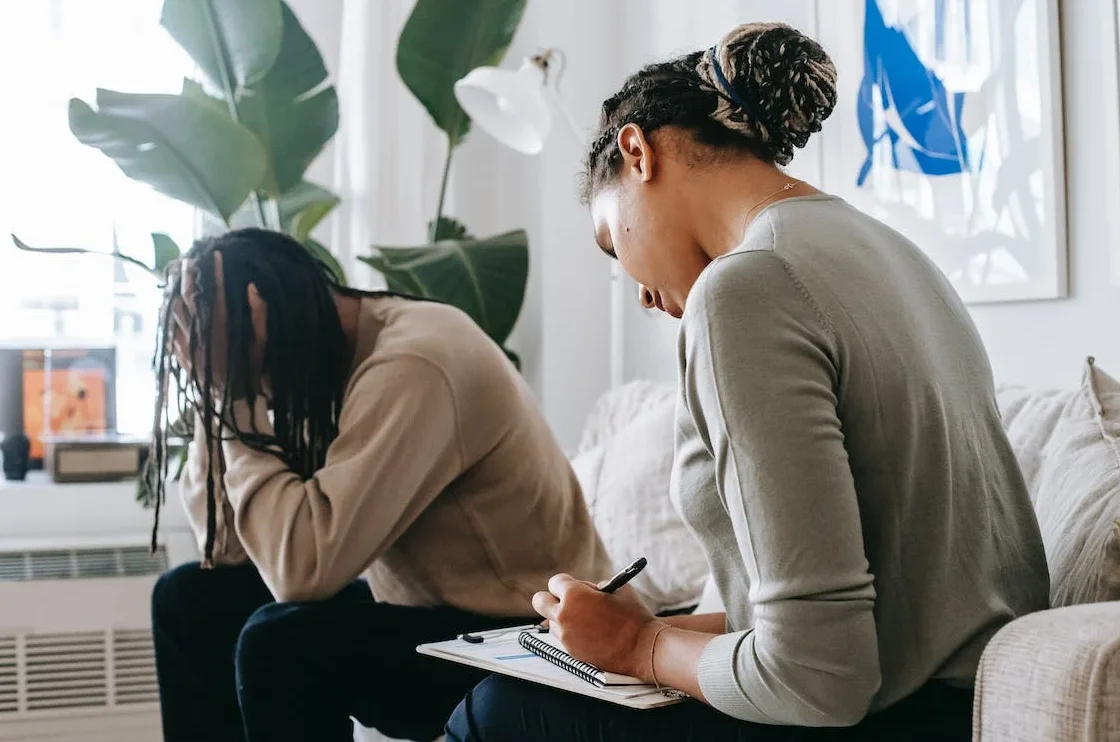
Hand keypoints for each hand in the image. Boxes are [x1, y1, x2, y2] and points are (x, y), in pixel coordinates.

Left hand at [171, 252, 267, 396]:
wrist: (230, 403)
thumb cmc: (252, 372)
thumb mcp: (263, 346)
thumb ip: (260, 317)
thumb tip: (252, 288)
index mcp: (223, 329)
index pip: (217, 293)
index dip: (216, 272)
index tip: (215, 254)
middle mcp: (201, 334)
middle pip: (189, 298)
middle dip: (190, 276)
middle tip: (189, 258)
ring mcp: (187, 344)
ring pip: (175, 310)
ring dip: (175, 291)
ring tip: (176, 275)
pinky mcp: (179, 353)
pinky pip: (169, 327)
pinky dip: (168, 312)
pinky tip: (169, 302)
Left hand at [532, 574, 665, 680]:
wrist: (643, 648)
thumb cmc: (633, 617)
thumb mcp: (618, 588)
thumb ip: (596, 587)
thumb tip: (588, 590)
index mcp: (574, 595)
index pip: (555, 582)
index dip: (567, 583)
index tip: (575, 587)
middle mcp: (564, 615)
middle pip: (540, 601)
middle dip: (551, 598)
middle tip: (567, 600)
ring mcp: (566, 636)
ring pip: (551, 621)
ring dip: (562, 618)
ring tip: (586, 620)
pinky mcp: (572, 652)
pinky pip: (564, 638)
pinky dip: (572, 633)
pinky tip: (591, 633)